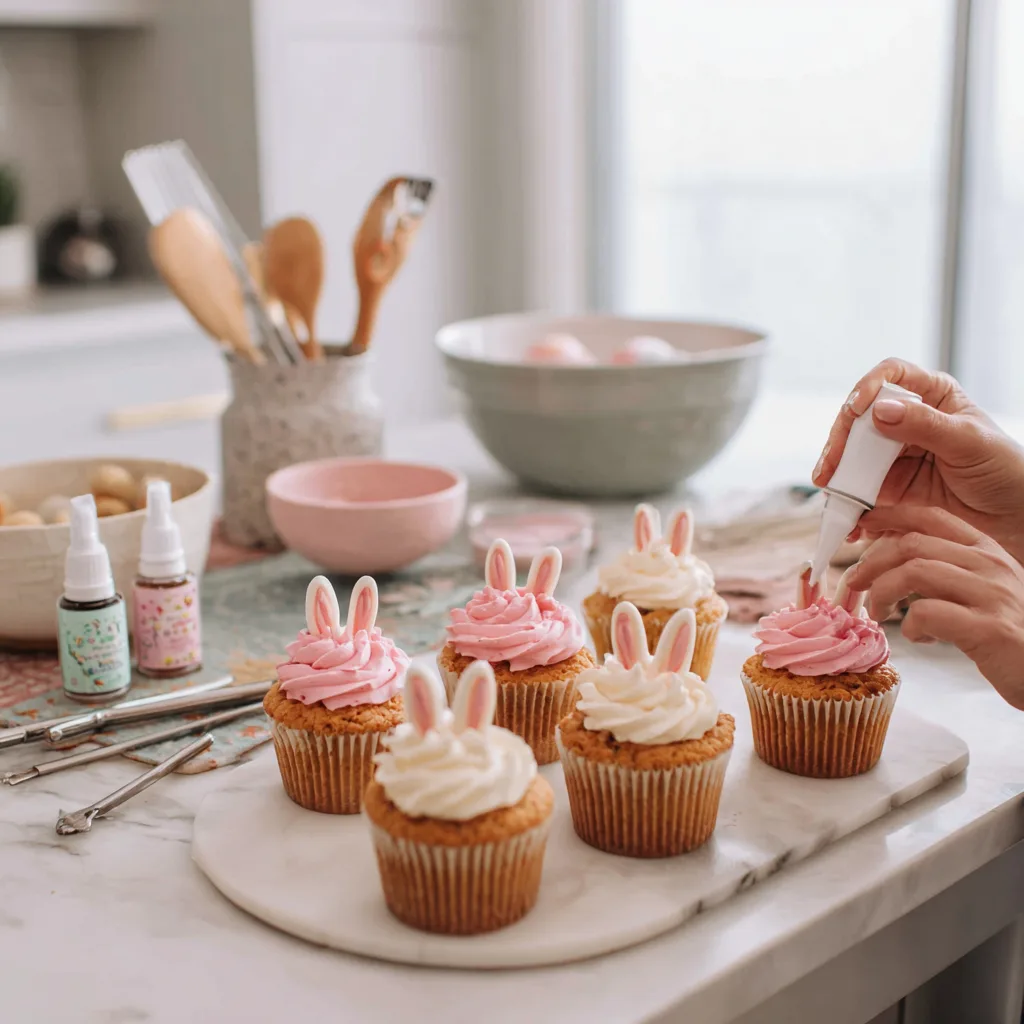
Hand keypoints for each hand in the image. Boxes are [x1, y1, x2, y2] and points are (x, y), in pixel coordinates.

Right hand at [812, 358, 1023, 565]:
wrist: (1014, 516)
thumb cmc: (1004, 469)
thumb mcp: (968, 442)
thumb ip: (924, 425)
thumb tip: (879, 410)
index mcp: (932, 395)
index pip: (891, 375)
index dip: (868, 387)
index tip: (857, 410)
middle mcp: (908, 419)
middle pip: (860, 417)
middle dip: (841, 439)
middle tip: (831, 464)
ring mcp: (896, 453)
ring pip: (854, 453)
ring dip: (837, 471)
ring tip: (828, 489)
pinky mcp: (891, 484)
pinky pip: (861, 488)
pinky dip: (848, 500)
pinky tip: (845, 512)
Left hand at [846, 506, 1023, 709]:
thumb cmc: (1008, 634)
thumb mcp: (981, 591)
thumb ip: (946, 573)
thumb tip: (891, 565)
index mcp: (987, 552)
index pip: (932, 517)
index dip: (891, 517)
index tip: (863, 525)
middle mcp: (991, 566)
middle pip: (912, 545)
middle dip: (872, 563)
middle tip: (857, 583)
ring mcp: (992, 595)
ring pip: (914, 573)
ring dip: (884, 593)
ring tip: (880, 613)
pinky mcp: (989, 629)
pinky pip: (927, 614)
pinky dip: (910, 627)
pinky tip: (919, 638)